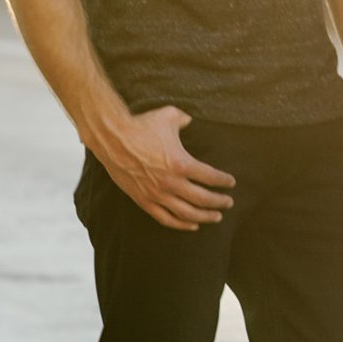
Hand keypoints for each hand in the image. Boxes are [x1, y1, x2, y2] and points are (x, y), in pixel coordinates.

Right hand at [100, 104, 235, 231]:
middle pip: (203, 199)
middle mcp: (171, 182)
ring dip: (205, 216)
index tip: (231, 182)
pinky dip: (181, 225)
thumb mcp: (169, 116)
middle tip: (228, 202)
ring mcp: (157, 194)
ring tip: (216, 217)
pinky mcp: (144, 201)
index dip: (224, 181)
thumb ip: (185, 119)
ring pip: (187, 213)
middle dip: (219, 202)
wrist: (112, 138)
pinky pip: (166, 219)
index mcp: (181, 163)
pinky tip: (193, 225)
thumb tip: (191, 120)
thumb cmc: (141, 125)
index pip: (211, 177)